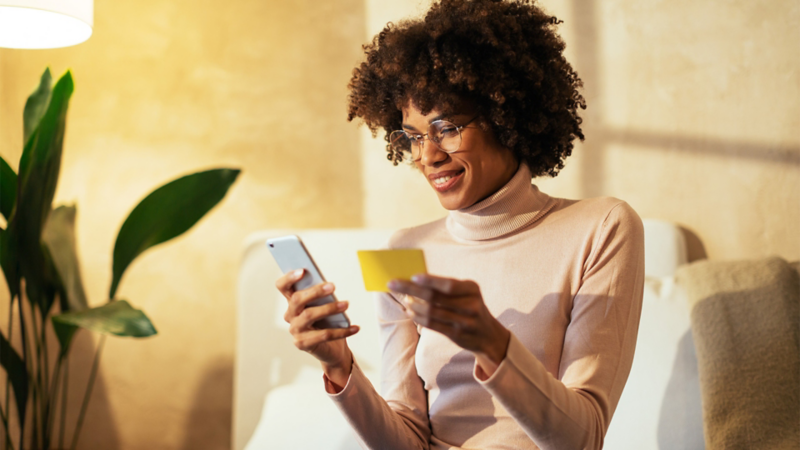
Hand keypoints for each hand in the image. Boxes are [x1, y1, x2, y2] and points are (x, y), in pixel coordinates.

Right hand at [276, 269, 358, 385]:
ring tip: (346, 304)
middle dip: (315, 291)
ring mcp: (295, 330)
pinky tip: (355, 327)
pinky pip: (323, 335)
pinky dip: (342, 331)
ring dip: (329, 308)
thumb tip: (328, 285)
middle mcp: (290, 315)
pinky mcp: (303, 344)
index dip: (289, 278)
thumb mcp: (324, 305)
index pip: (283, 287)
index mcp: (292, 302)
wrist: (331, 348)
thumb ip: (322, 295)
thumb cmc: (327, 322)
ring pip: (309, 315)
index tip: (303, 270)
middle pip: (297, 300)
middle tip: (333, 286)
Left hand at [388, 274, 509, 374]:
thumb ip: (445, 288)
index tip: (412, 276)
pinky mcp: (457, 335)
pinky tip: (412, 312)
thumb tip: (415, 280)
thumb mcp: (466, 293)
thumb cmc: (470, 307)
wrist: (488, 335)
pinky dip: (419, 318)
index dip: (430, 281)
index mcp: (472, 289)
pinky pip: (433, 325)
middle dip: (411, 290)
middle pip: (435, 297)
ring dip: (414, 306)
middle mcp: (470, 304)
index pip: (448, 284)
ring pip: (432, 312)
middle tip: (393, 284)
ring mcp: (465, 321)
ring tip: (406, 301)